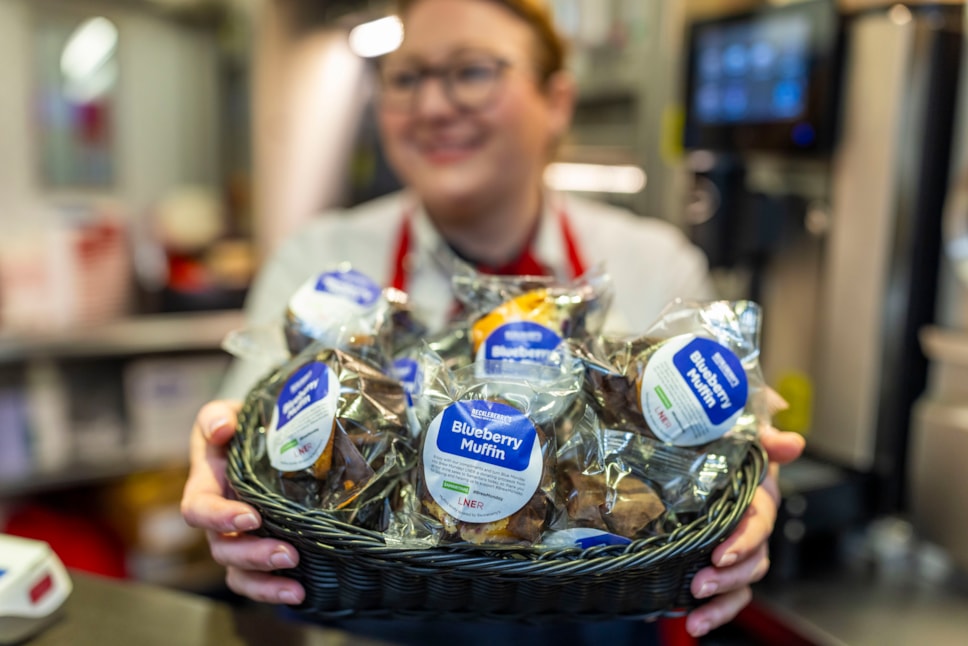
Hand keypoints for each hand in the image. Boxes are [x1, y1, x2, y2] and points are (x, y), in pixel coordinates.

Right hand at [181, 400, 305, 604]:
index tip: (251, 517)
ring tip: (296, 585)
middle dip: (253, 555)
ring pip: (239, 571)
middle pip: (223, 548)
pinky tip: (301, 592)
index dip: (220, 517)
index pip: (198, 510)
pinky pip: (257, 579)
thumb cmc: (239, 426)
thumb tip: (222, 428)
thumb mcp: (225, 414)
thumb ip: (216, 418)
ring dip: (264, 581)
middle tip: (288, 553)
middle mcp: (218, 519)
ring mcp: (238, 538)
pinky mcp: (259, 548)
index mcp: (205, 487)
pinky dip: (274, 590)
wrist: (264, 435)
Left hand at [684, 420, 805, 637]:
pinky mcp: (721, 567)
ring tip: (694, 614)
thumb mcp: (743, 433)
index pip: (759, 524)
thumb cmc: (728, 443)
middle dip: (728, 576)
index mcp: (761, 498)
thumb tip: (790, 442)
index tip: (720, 553)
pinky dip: (714, 614)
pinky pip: (728, 597)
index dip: (743, 541)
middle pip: (753, 561)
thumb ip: (765, 436)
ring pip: (742, 585)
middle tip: (700, 582)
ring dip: (722, 602)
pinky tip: (692, 623)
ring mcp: (740, 552)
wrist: (706, 452)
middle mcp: (755, 530)